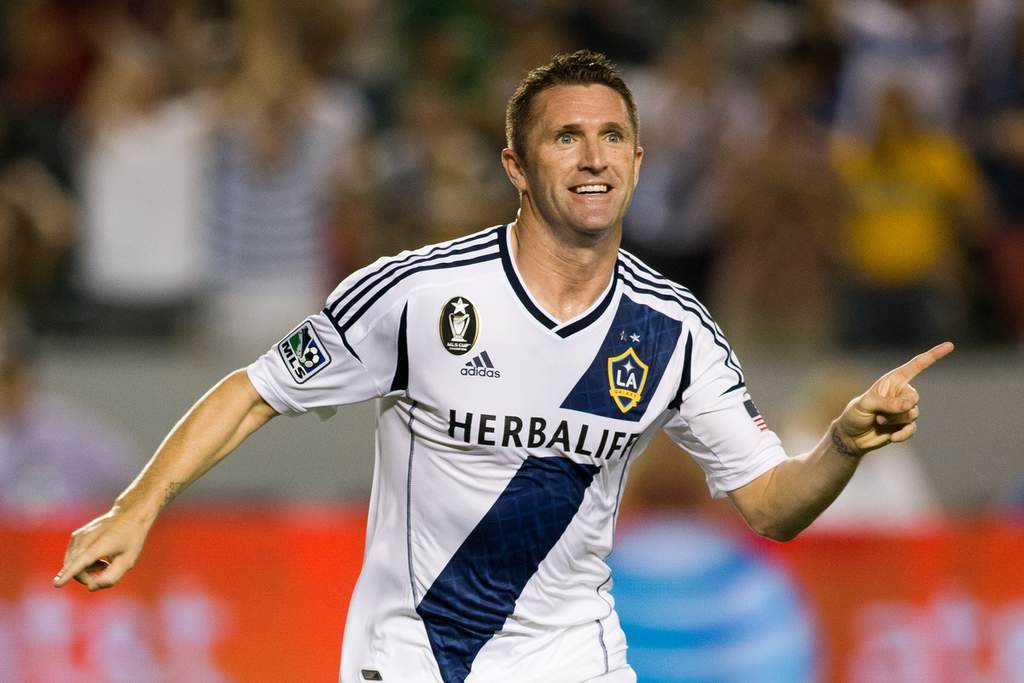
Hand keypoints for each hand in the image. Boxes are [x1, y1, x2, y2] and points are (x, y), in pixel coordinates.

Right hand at [53, 506, 150, 591]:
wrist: (129, 514)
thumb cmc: (131, 538)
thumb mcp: (128, 561)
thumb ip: (110, 577)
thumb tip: (90, 587)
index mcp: (101, 545)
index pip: (81, 562)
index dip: (69, 575)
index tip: (56, 584)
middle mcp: (86, 539)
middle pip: (74, 568)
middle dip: (86, 577)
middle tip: (105, 571)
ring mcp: (78, 536)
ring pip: (71, 564)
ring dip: (85, 570)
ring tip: (104, 563)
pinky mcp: (75, 536)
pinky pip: (72, 557)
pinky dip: (82, 562)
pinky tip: (97, 557)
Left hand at [833, 342, 954, 457]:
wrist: (852, 436)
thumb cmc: (855, 414)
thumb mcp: (866, 405)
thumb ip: (887, 403)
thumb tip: (910, 405)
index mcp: (892, 381)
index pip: (916, 366)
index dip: (933, 355)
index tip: (950, 345)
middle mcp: (901, 393)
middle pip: (914, 398)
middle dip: (898, 408)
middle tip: (879, 414)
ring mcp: (905, 410)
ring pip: (912, 414)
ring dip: (895, 420)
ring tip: (879, 421)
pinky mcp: (905, 426)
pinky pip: (912, 429)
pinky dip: (902, 434)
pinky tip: (891, 437)